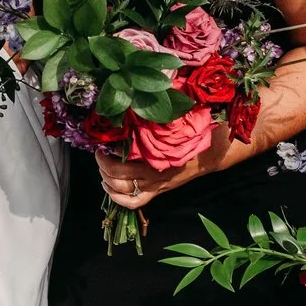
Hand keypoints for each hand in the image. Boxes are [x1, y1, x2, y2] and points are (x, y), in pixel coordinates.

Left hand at [96, 126, 235, 210]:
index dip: (111, 149)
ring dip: (106, 179)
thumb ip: (153, 120)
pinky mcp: (156, 193)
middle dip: (103, 163)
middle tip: (99, 153)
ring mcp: (154, 184)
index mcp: (156, 153)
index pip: (126, 154)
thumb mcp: (171, 125)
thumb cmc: (187, 136)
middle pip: (118, 173)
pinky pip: (134, 203)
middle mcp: (153, 171)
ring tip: (101, 169)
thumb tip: (133, 103)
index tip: (104, 140)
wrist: (206, 156)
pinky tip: (108, 187)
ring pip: (122, 188)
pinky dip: (117, 198)